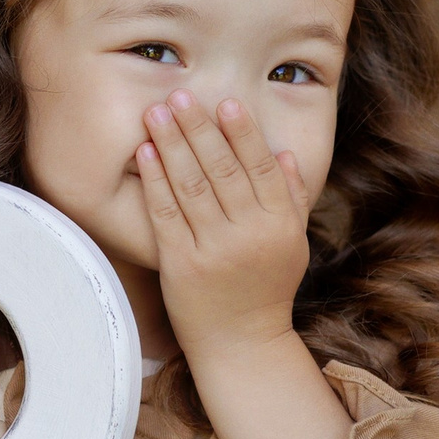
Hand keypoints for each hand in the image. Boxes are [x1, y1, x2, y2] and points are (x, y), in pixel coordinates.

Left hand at [136, 89, 311, 359]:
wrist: (241, 344)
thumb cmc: (266, 289)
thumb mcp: (292, 244)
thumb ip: (292, 199)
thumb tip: (285, 152)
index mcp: (280, 226)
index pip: (261, 168)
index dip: (243, 133)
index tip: (227, 103)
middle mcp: (248, 235)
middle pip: (222, 170)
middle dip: (200, 129)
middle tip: (181, 95)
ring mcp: (213, 250)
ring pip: (192, 187)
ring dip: (172, 145)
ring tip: (157, 112)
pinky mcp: (181, 265)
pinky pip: (166, 215)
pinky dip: (155, 181)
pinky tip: (146, 154)